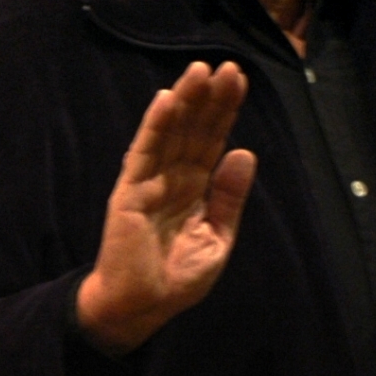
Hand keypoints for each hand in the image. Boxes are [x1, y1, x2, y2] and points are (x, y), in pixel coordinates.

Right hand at [76, 61, 255, 352]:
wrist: (141, 308)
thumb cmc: (177, 277)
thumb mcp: (217, 237)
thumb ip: (229, 196)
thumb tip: (245, 151)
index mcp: (196, 185)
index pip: (213, 140)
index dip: (225, 111)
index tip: (239, 80)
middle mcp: (174, 175)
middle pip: (194, 129)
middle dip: (210, 98)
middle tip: (227, 67)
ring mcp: (150, 179)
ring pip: (170, 132)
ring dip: (185, 101)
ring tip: (200, 71)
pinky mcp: (130, 190)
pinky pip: (143, 153)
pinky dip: (154, 126)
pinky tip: (166, 100)